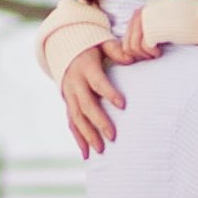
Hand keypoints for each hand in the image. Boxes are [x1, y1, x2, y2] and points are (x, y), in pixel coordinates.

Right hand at [56, 11, 155, 158]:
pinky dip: (78, 139)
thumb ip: (117, 50)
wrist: (66, 50)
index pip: (98, 83)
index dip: (109, 93)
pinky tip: (87, 154)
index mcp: (85, 68)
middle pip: (85, 105)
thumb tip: (131, 58)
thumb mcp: (103, 43)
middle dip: (99, 122)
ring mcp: (69, 95)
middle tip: (113, 136)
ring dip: (88, 135)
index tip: (123, 105)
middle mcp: (74, 84)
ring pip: (76, 118)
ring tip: (101, 150)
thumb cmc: (92, 47)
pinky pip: (71, 123)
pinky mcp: (68, 104)